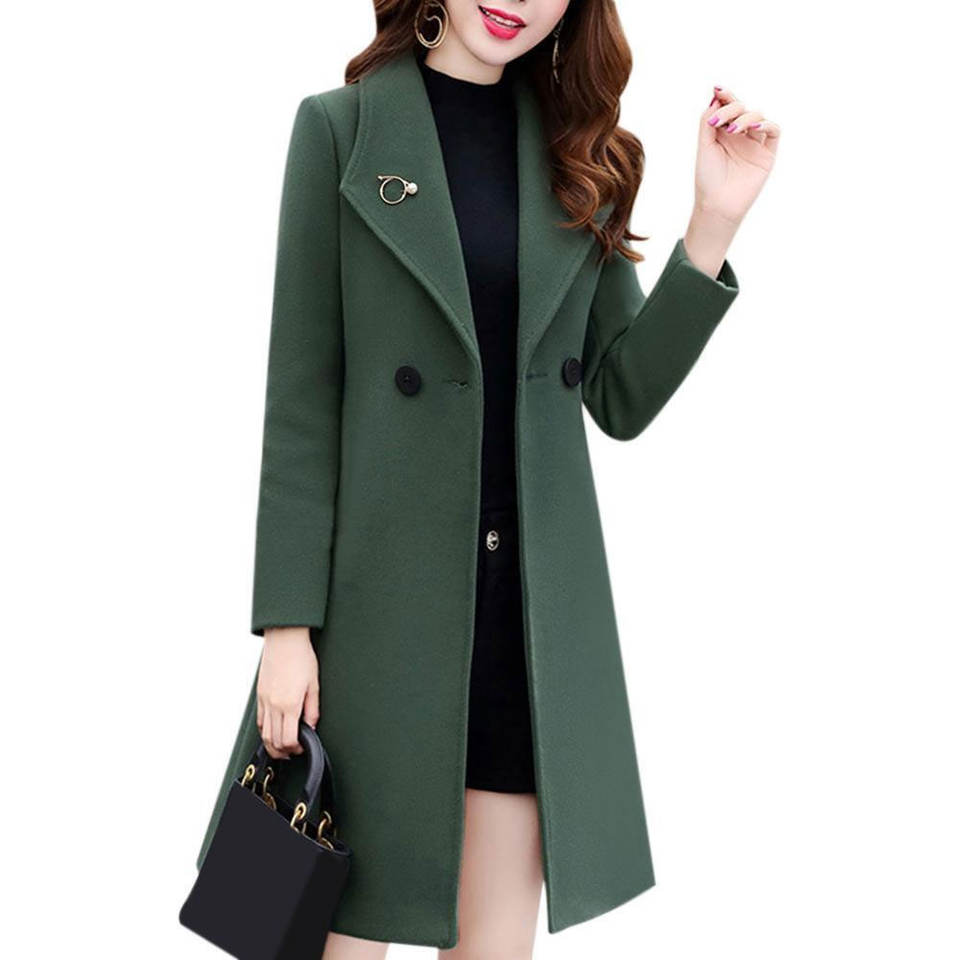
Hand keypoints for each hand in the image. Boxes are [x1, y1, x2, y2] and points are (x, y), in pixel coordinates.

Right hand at [256, 627, 319, 759]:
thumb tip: (312, 726)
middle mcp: (274, 705)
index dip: (296, 749)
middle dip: (284, 752)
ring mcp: (264, 701)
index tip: (302, 747)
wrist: (284, 640)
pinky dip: (265, 731)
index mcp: (289, 704)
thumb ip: (313, 709)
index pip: (288, 739)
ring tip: (282, 748)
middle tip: (294, 751)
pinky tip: (272, 732)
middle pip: (274, 741)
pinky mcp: (259, 695)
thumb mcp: (314, 684)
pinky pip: (259, 720)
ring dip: (272, 745)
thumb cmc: (300, 657)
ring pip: (264, 734)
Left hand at [695, 86, 779, 225]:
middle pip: (742, 108)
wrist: (718, 204)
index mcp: (722, 133)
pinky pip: (773, 131)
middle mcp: (739, 136)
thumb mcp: (704, 146)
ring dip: (745, 117)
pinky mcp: (767, 153)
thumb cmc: (708, 179)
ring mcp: (754, 143)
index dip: (725, 96)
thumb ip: (707, 121)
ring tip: (733, 129)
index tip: (718, 90)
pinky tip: (753, 127)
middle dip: (732, 107)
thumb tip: (715, 96)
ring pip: (757, 116)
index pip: (727, 108)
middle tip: (721, 118)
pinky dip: (766, 124)